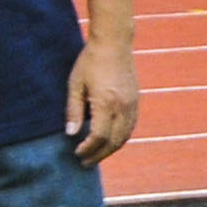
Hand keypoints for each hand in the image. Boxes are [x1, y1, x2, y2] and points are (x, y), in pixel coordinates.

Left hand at [66, 39, 139, 164]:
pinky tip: (110, 140)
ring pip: (125, 136)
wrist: (114, 43)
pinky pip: (130, 127)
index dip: (87, 148)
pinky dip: (120, 138)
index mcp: (106, 103)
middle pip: (114, 141)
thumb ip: (73, 110)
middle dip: (99, 154)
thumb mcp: (75, 84)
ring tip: (97, 154)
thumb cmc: (90, 61)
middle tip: (86, 162)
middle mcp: (122, 107)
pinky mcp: (135, 101)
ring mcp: (132, 104)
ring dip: (111, 149)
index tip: (76, 153)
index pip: (98, 136)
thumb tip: (71, 133)